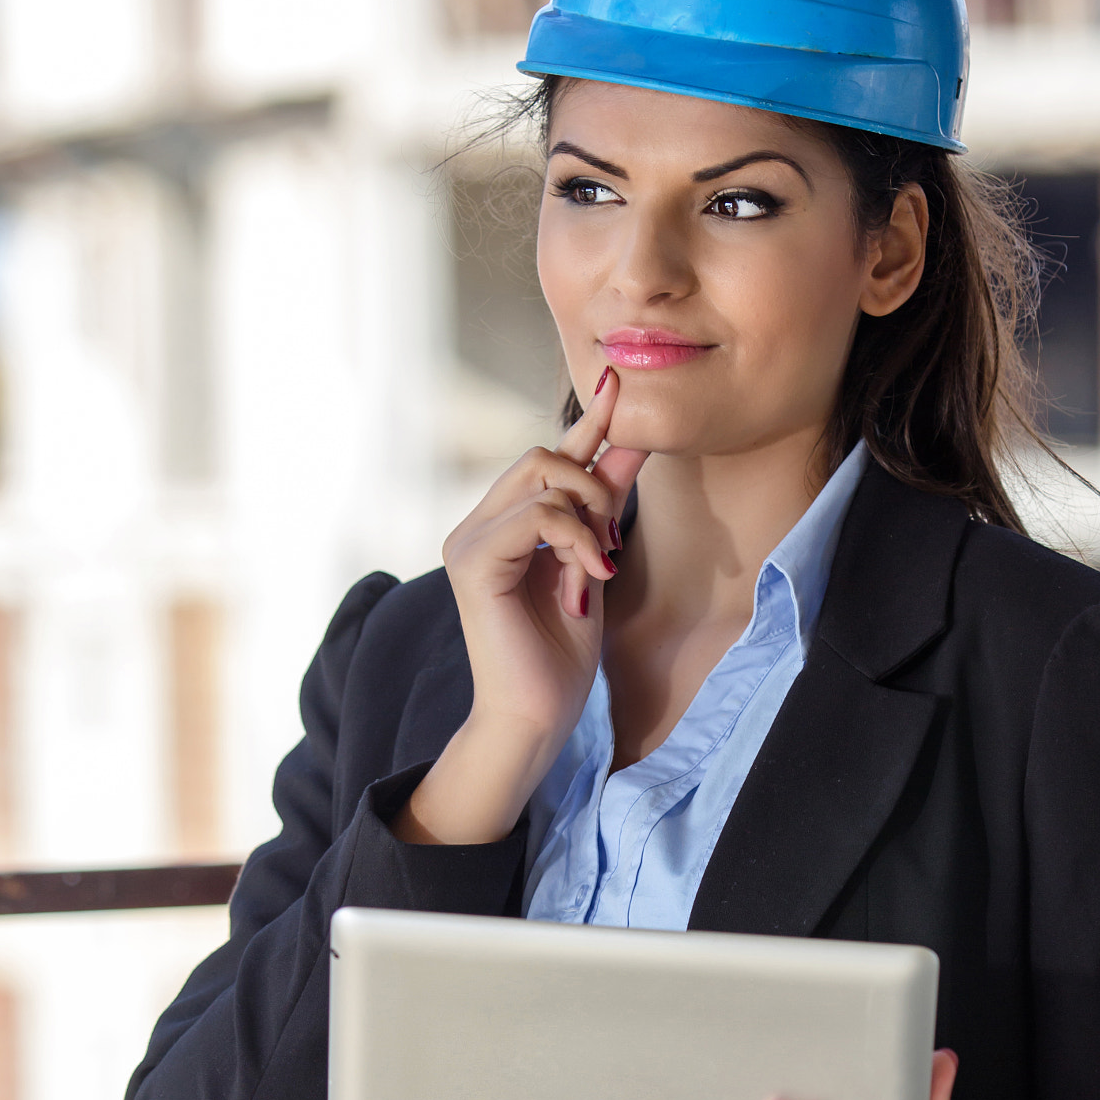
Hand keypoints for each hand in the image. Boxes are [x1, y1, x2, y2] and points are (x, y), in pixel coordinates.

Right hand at [395, 369, 647, 844]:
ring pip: (541, 477)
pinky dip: (575, 539)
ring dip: (589, 517)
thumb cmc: (560, 654)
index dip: (586, 421)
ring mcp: (468, 540)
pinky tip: (589, 578)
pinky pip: (537, 515)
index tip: (618, 383)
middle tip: (613, 540)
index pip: (548, 457)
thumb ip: (606, 503)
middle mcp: (477, 524)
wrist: (537, 716)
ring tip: (599, 567)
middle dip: (594, 485)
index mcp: (503, 524)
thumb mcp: (596, 562)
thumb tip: (632, 440)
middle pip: (543, 455)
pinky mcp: (472, 561)